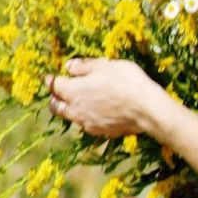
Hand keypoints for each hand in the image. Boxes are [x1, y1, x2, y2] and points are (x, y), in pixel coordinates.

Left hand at [46, 59, 160, 137]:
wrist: (147, 109)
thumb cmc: (126, 82)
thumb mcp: (105, 65)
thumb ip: (84, 66)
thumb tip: (69, 66)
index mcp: (72, 90)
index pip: (54, 85)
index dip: (51, 80)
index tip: (50, 77)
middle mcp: (75, 109)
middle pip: (56, 106)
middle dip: (55, 99)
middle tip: (58, 94)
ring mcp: (87, 123)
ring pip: (71, 117)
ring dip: (70, 110)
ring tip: (77, 104)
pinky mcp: (101, 132)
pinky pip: (88, 125)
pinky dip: (87, 118)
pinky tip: (95, 113)